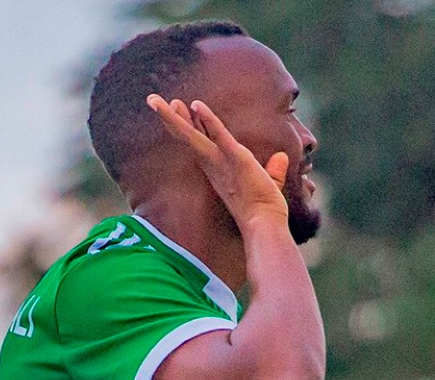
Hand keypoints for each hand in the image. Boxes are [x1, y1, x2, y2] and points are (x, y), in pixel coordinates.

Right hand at [147, 94, 287, 230]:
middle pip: (188, 137)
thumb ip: (273, 169)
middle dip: (170, 118)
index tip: (176, 108)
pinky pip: (219, 135)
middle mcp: (213, 164)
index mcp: (217, 168)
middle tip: (153, 100)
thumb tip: (281, 158)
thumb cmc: (264, 208)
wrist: (264, 224)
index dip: (187, 125)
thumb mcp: (269, 182)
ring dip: (174, 117)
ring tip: (155, 101)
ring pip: (192, 136)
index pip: (198, 142)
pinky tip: (196, 104)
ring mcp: (221, 161)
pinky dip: (208, 120)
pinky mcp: (236, 158)